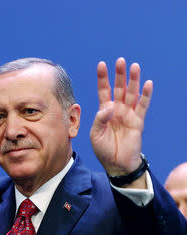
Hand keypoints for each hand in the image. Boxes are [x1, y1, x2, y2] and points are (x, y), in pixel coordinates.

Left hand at [90, 57, 152, 179]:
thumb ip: (100, 119)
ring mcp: (128, 114)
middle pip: (118, 88)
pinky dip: (146, 95)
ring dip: (133, 80)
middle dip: (119, 75)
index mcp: (104, 111)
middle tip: (120, 61)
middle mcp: (117, 110)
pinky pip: (143, 106)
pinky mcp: (138, 121)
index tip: (101, 65)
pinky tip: (148, 83)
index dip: (102, 78)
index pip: (103, 91)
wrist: (116, 164)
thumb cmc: (103, 149)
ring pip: (131, 93)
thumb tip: (109, 106)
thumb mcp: (95, 134)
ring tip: (134, 66)